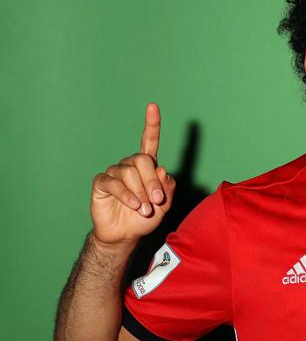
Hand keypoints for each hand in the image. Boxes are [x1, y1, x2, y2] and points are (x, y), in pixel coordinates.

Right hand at [90, 103, 175, 245]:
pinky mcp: (102, 183)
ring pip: (129, 173)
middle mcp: (130, 165)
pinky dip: (127, 195)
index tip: (152, 106)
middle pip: (143, 160)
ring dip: (140, 193)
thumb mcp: (165, 204)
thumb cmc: (145, 217)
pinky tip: (133, 205)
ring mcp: (114, 172)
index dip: (151, 124)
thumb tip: (162, 169)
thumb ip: (168, 187)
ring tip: (143, 209)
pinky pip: (114, 183)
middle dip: (152, 182)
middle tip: (156, 201)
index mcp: (147, 166)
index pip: (149, 141)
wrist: (125, 234)